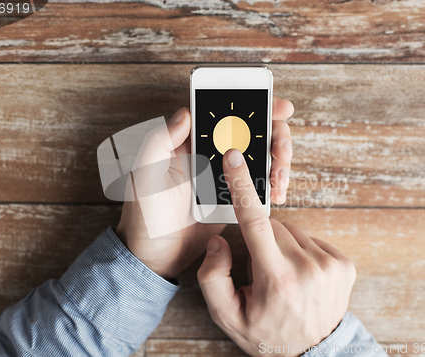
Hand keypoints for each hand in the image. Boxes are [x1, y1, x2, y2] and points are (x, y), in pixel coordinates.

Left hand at [116, 97, 294, 279]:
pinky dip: (273, 185)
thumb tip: (185, 112)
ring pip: (261, 157)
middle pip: (252, 132)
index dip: (253, 105)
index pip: (224, 114)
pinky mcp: (234, 197)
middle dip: (275, 135)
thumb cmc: (143, 215)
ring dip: (278, 162)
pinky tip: (276, 193)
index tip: (277, 108)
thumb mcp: (144, 176)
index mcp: (189, 142)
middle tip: (280, 150)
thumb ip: (159, 141)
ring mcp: (225, 176)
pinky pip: (259, 184)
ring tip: (279, 179)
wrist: (155, 256)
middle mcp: (210, 154)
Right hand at [197, 149, 355, 355]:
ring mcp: (330, 264)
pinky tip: (299, 272)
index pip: (255, 222)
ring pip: (292, 230)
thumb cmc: (266, 333)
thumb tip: (220, 239)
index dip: (242, 187)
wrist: (313, 353)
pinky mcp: (344, 263)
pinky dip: (300, 249)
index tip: (235, 159)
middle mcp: (308, 267)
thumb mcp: (227, 315)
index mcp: (277, 278)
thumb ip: (213, 276)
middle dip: (261, 239)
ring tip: (282, 274)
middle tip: (261, 269)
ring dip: (280, 244)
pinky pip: (311, 239)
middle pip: (272, 225)